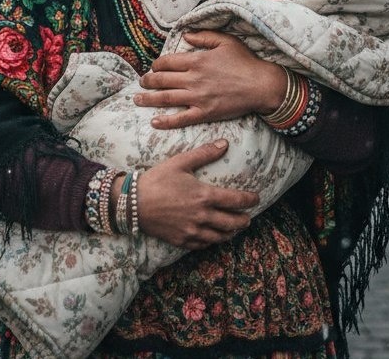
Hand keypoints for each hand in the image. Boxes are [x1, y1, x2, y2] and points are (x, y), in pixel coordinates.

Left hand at [135, 31, 284, 128]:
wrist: (261, 85)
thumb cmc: (245, 61)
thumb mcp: (226, 41)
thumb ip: (203, 36)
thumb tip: (184, 35)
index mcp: (196, 60)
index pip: (166, 62)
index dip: (156, 65)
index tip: (154, 68)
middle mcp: (193, 79)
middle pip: (162, 80)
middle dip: (147, 81)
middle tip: (141, 82)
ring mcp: (197, 97)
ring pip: (165, 98)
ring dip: (148, 99)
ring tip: (137, 99)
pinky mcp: (204, 113)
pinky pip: (181, 119)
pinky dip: (165, 121)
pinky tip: (154, 122)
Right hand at [137, 139, 258, 249]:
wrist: (132, 203)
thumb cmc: (157, 180)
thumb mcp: (180, 162)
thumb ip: (204, 153)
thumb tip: (224, 144)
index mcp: (205, 196)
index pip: (236, 201)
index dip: (250, 200)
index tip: (256, 198)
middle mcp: (202, 216)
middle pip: (233, 223)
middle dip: (244, 220)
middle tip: (247, 218)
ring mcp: (192, 231)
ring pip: (220, 237)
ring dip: (230, 233)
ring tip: (234, 228)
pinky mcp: (182, 240)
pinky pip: (203, 245)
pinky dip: (212, 241)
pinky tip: (213, 236)